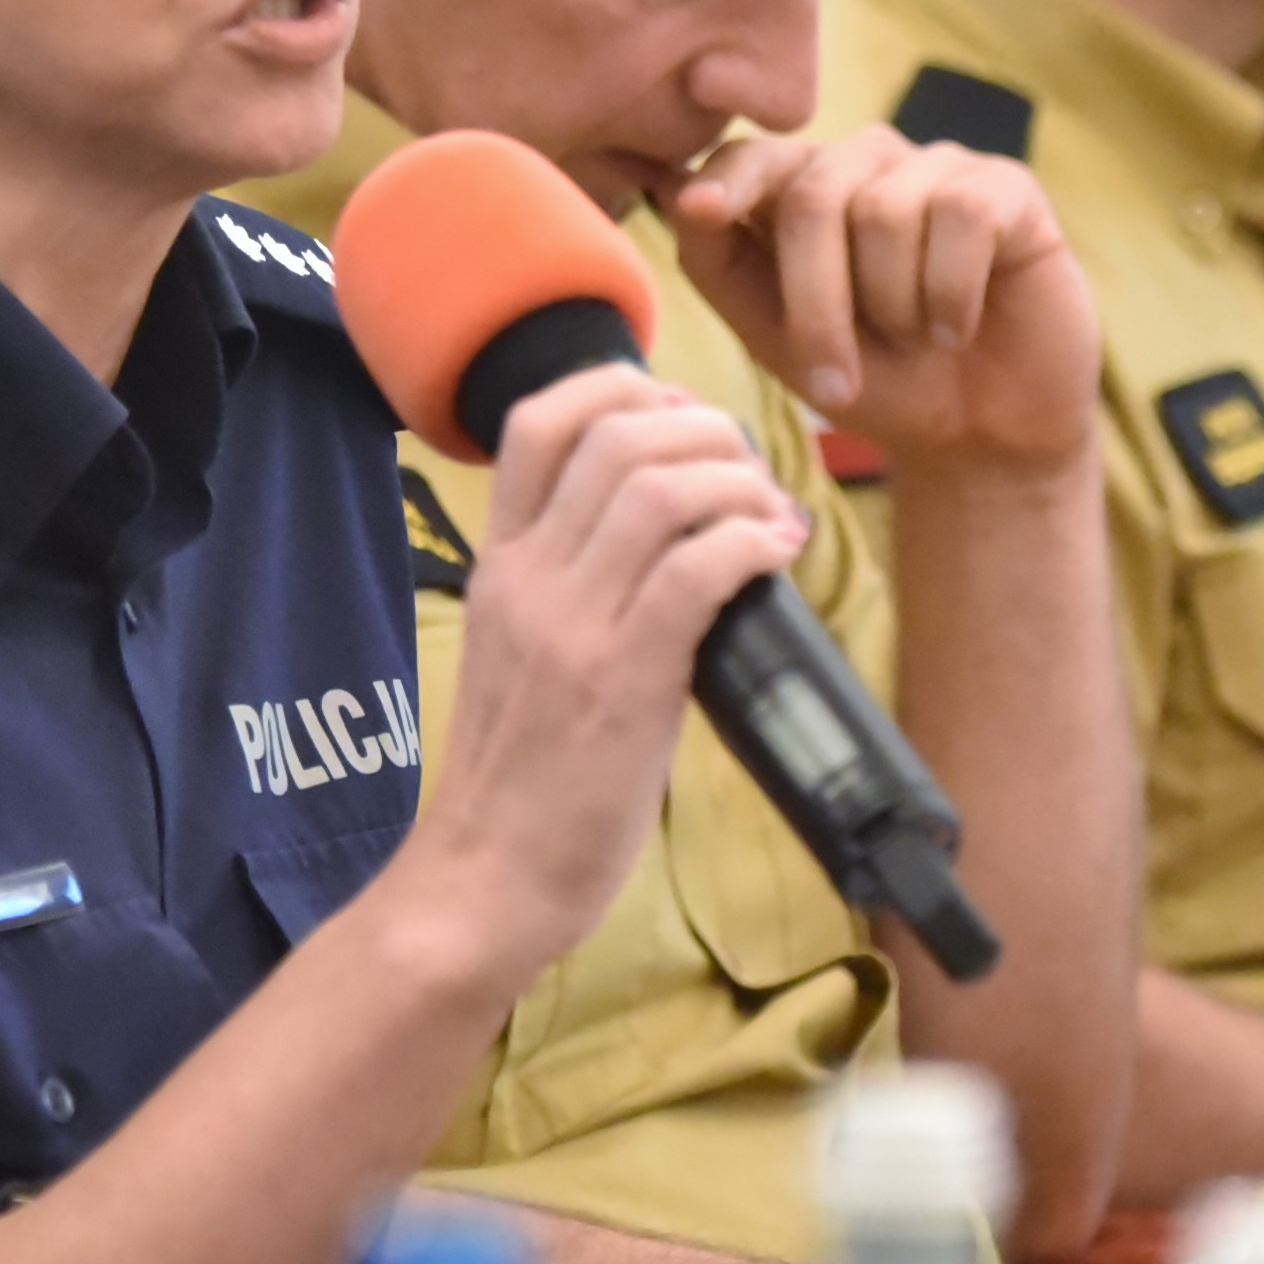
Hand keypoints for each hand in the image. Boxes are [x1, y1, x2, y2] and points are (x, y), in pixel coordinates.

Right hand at [410, 369, 805, 973]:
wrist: (486, 877)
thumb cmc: (518, 779)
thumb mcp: (520, 655)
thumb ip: (570, 591)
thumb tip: (668, 547)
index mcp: (498, 565)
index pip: (537, 422)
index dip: (620, 386)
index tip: (679, 415)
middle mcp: (527, 577)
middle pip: (615, 434)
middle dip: (704, 429)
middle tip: (748, 469)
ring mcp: (572, 627)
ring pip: (660, 490)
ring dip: (737, 482)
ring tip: (772, 513)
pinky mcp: (623, 683)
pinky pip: (697, 571)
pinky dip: (751, 542)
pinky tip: (777, 554)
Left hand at [665, 130, 1099, 477]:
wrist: (977, 438)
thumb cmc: (872, 381)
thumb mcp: (775, 335)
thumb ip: (719, 264)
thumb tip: (680, 193)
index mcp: (801, 191)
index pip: (751, 157)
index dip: (726, 180)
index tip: (701, 210)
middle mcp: (866, 165)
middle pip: (812, 198)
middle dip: (816, 303)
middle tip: (836, 388)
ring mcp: (938, 168)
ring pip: (885, 211)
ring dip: (894, 306)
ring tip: (915, 340)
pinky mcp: (1006, 187)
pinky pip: (962, 214)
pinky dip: (951, 293)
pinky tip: (958, 327)